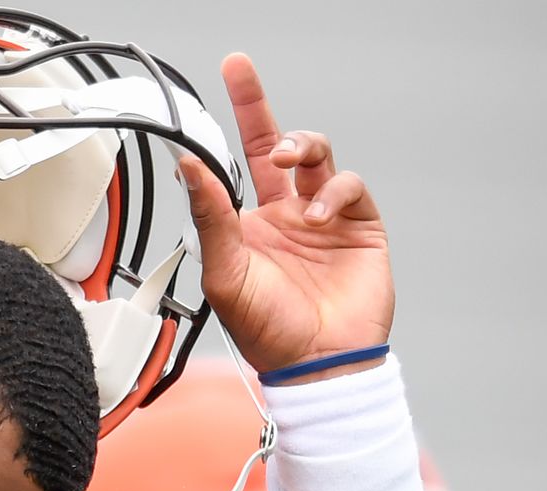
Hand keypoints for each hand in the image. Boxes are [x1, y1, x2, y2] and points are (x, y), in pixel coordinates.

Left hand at [180, 54, 393, 377]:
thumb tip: (186, 167)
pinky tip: (317, 217)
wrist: (316, 364)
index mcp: (249, 222)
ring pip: (318, 155)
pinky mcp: (360, 226)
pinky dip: (334, 191)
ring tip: (290, 169)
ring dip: (302, 148)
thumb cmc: (267, 330)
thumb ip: (210, 216)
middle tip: (243, 77)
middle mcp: (286, 213)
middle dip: (261, 108)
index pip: (239, 158)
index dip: (239, 114)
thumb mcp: (225, 272)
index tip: (231, 70)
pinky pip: (348, 186)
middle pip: (280, 144)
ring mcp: (324, 217)